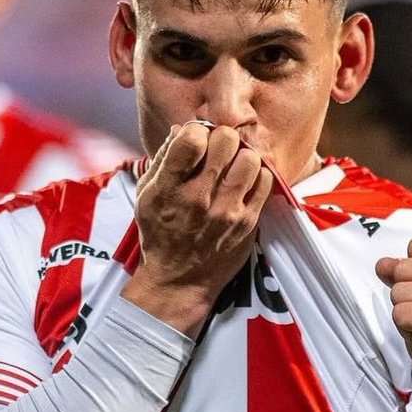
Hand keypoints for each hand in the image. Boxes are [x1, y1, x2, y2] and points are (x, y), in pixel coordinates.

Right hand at [122, 121, 272, 335]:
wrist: (179, 281)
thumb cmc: (160, 235)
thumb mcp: (147, 196)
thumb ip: (162, 159)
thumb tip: (182, 129)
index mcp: (168, 189)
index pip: (191, 139)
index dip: (197, 131)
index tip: (197, 141)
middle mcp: (198, 199)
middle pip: (226, 141)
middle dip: (223, 138)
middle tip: (219, 150)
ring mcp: (226, 212)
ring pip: (250, 158)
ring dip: (242, 156)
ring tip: (233, 167)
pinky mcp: (247, 223)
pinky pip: (265, 182)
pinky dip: (256, 176)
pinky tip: (244, 184)